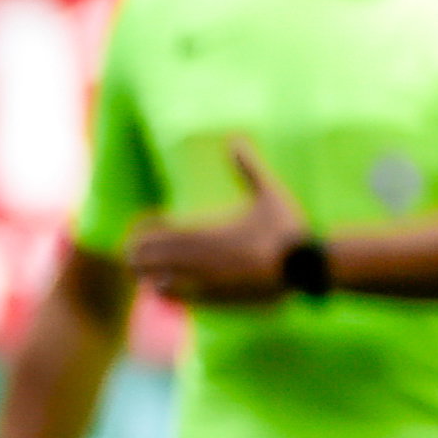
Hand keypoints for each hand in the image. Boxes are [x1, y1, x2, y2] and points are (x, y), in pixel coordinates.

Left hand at [128, 138, 306, 308]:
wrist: (307, 267)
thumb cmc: (288, 228)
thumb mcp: (269, 193)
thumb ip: (248, 167)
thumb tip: (235, 138)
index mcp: (208, 232)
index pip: (158, 233)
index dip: (143, 233)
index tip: (139, 231)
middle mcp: (202, 258)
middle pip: (151, 258)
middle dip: (137, 255)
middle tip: (130, 253)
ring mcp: (206, 281)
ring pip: (158, 280)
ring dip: (148, 275)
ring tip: (143, 271)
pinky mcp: (215, 299)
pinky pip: (179, 299)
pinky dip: (167, 293)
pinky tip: (163, 287)